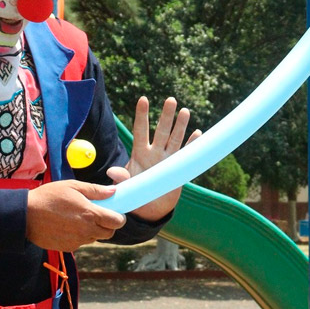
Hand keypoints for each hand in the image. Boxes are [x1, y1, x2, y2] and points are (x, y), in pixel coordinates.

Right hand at [26, 180, 126, 251]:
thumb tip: (113, 191)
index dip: (119, 217)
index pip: (117, 222)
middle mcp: (86, 231)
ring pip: (94, 238)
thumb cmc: (48, 197)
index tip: (114, 212)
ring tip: (78, 218)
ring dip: (92, 230)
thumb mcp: (72, 186)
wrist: (25, 215)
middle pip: (109, 233)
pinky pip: (80, 242)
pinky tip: (67, 226)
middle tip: (97, 215)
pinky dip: (79, 236)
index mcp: (90, 214)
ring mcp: (77, 241)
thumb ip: (95, 190)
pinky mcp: (68, 247)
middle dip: (107, 225)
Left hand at [108, 96, 201, 221]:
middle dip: (166, 116)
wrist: (151, 209)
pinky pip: (187, 154)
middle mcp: (155, 152)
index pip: (140, 131)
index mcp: (140, 154)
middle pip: (161, 131)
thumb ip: (121, 178)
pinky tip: (198, 133)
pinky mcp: (178, 168)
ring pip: (175, 139)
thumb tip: (112, 172)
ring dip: (180, 125)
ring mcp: (168, 159)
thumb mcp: (127, 187)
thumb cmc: (136, 194)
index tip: (143, 99)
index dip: (142, 115)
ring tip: (184, 111)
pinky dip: (193, 145)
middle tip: (170, 100)